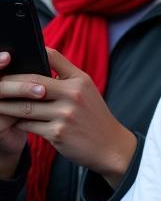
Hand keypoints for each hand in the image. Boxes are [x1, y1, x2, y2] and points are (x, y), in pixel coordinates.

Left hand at [0, 48, 136, 186]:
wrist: (110, 145)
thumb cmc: (93, 117)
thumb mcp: (87, 91)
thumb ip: (65, 78)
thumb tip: (34, 69)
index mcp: (80, 80)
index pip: (52, 57)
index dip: (31, 55)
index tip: (12, 60)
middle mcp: (73, 94)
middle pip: (30, 83)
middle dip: (8, 85)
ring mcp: (66, 114)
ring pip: (24, 107)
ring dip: (7, 106)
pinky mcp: (58, 132)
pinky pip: (28, 125)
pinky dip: (17, 123)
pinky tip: (12, 121)